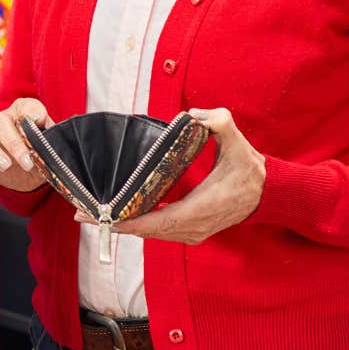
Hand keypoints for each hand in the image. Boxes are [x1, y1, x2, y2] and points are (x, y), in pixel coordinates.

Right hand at [0, 98, 52, 191]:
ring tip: (5, 167)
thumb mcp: (53, 143)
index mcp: (21, 113)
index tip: (39, 123)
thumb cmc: (44, 153)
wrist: (36, 174)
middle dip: (12, 143)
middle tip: (27, 162)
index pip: (24, 107)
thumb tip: (37, 118)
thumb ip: (48, 131)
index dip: (30, 114)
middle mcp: (0, 121)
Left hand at [92, 107, 265, 244]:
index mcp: (199, 209)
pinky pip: (158, 231)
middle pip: (146, 232)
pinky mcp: (190, 232)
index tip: (103, 218)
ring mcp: (192, 233)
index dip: (128, 223)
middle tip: (81, 213)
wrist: (267, 193)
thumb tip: (194, 115)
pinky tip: (117, 216)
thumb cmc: (250, 170)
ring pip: (150, 234)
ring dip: (122, 226)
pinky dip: (137, 225)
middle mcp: (193, 228)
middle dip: (113, 224)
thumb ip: (219, 123)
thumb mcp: (237, 142)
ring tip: (91, 215)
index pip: (157, 222)